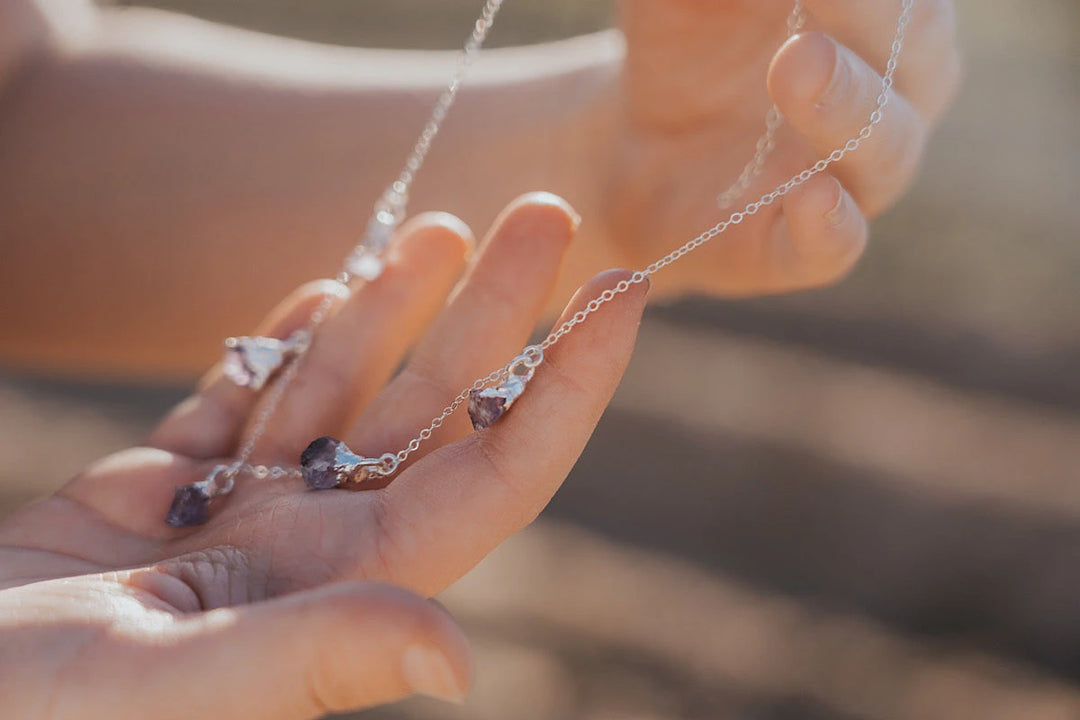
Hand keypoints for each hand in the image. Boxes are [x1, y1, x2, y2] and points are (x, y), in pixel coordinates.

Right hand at [0, 194, 646, 718]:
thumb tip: (461, 662)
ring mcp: (247, 509)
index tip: (625, 291)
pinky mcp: (168, 487)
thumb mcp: (173, 687)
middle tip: (546, 211)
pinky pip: (253, 397)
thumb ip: (315, 655)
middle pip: (438, 408)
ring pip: (350, 389)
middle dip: (499, 310)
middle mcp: (318, 541)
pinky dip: (292, 341)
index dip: (572, 384)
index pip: (497, 471)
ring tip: (447, 227)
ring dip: (399, 306)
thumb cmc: (40, 717)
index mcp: (347, 582)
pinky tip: (332, 287)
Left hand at [601, 0, 960, 295]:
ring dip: (844, 106)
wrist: (631, 145)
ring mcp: (850, 176)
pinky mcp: (799, 246)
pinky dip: (829, 226)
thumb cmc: (682, 41)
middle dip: (865, 14)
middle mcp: (891, 94)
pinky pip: (835, 245)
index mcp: (885, 16)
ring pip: (884, 147)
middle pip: (912, 53)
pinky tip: (811, 199)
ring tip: (795, 64)